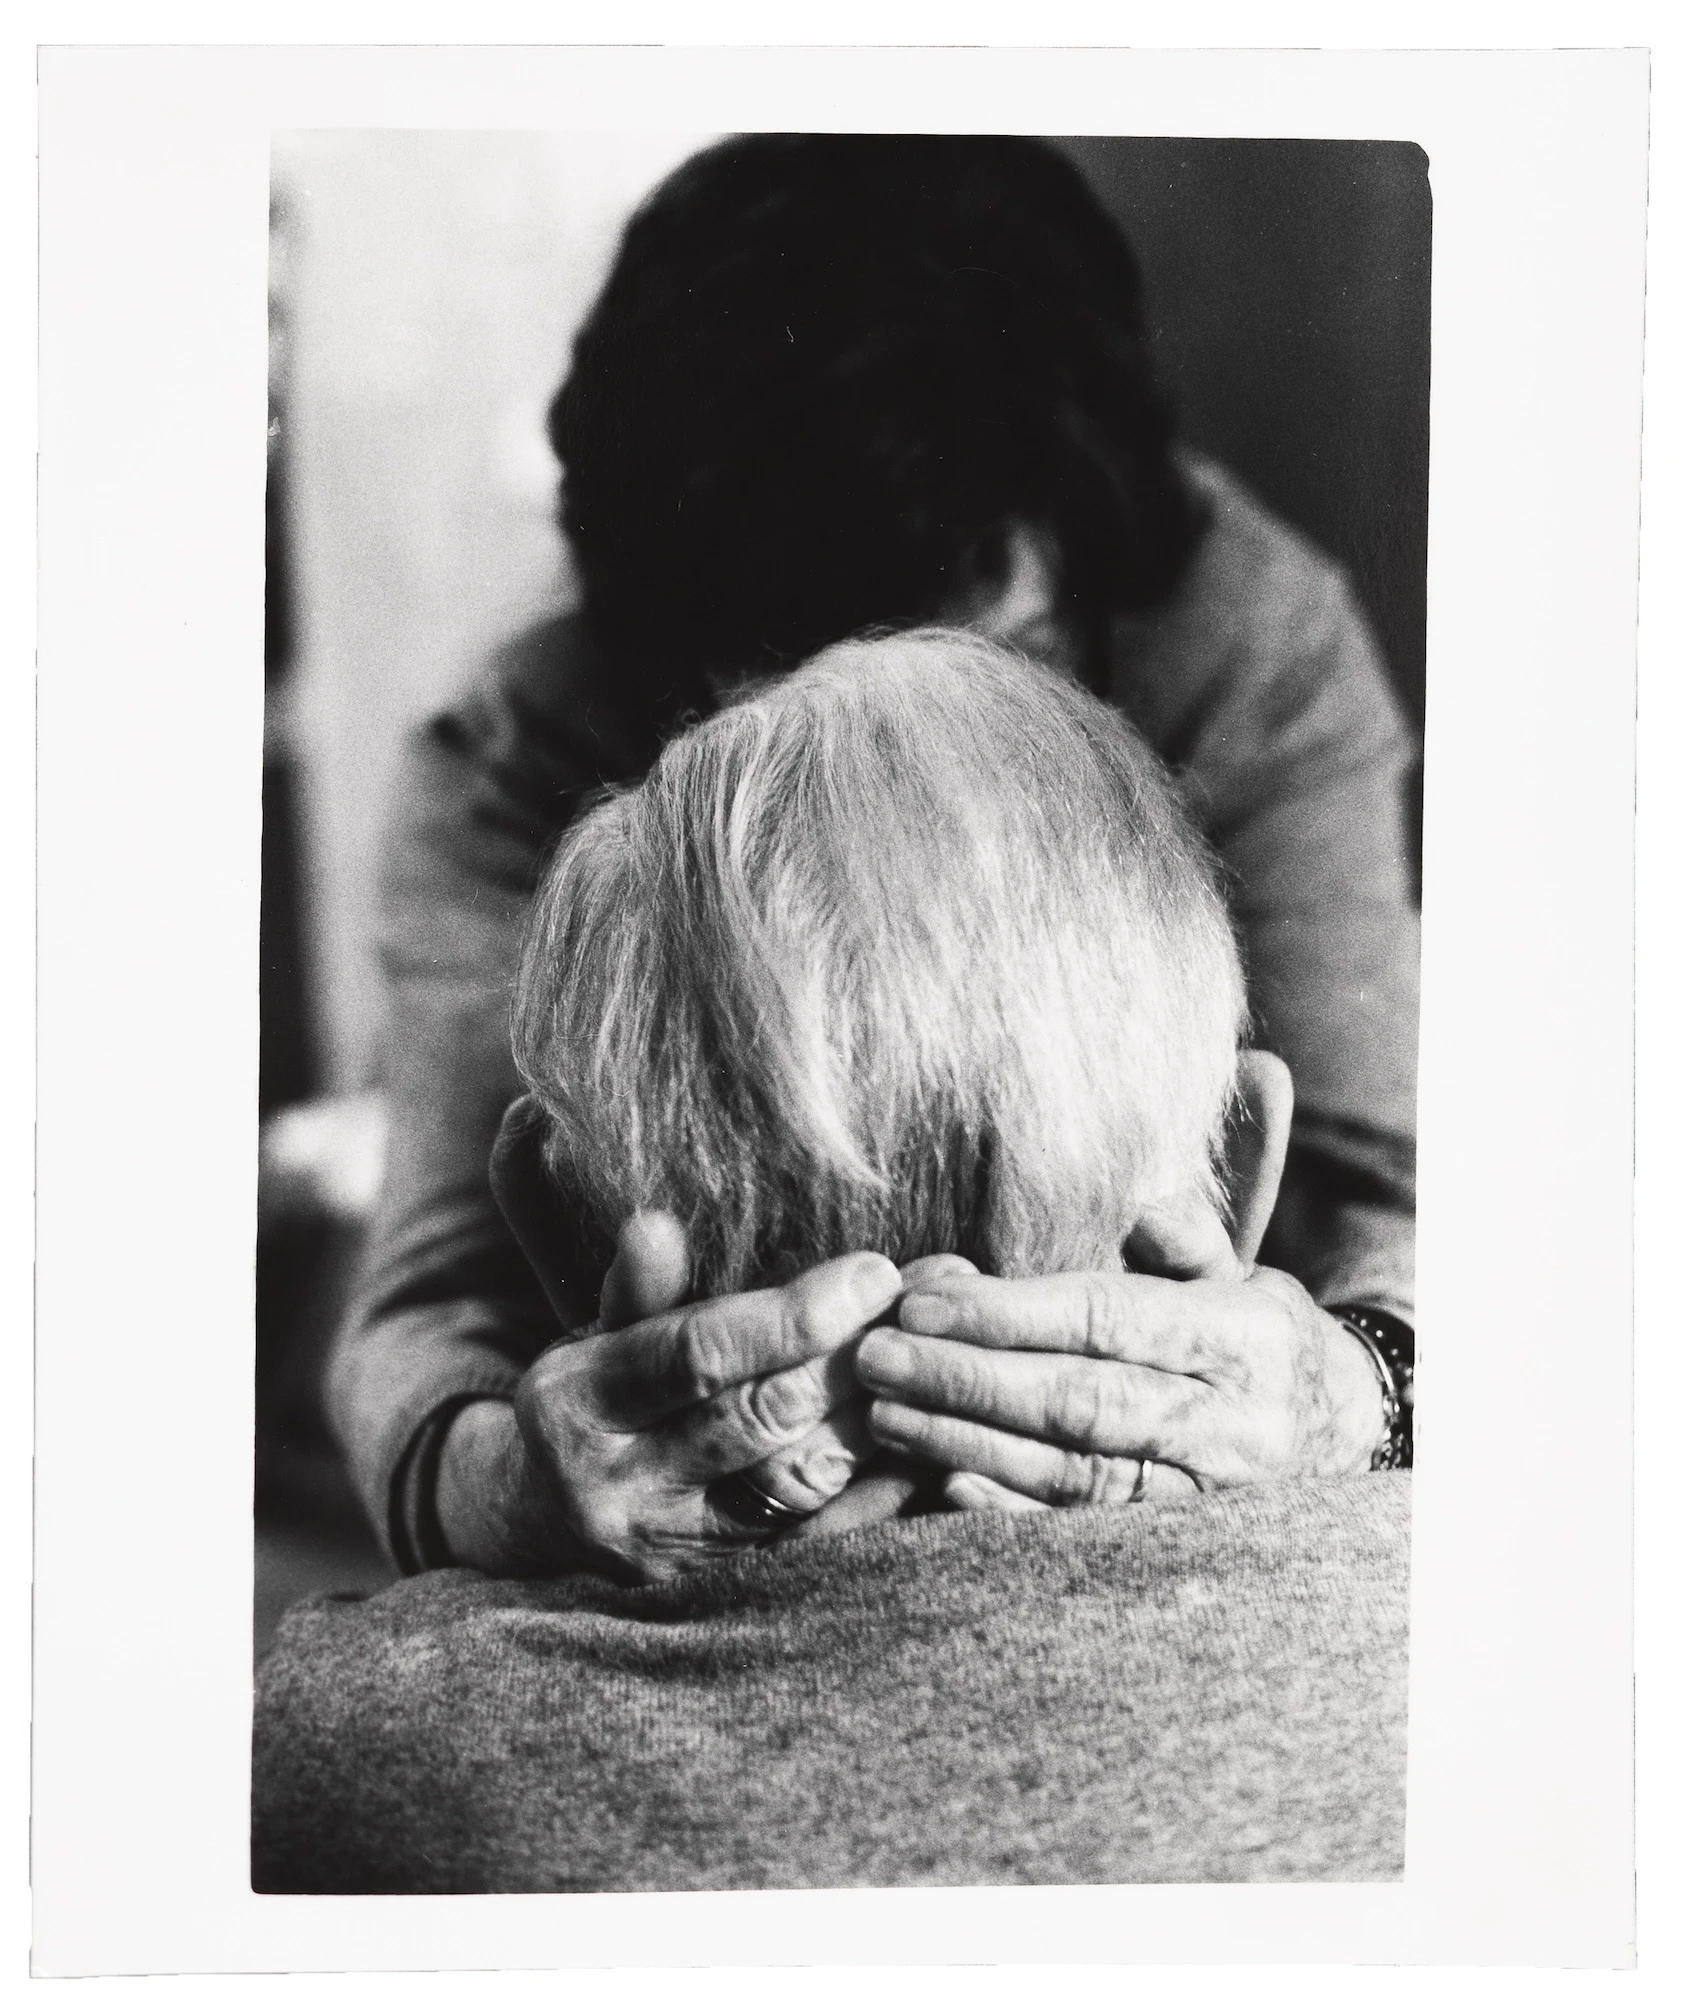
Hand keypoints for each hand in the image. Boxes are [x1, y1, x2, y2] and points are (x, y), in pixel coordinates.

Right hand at [436, 1212, 901, 1580]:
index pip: (699, 1356)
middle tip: (926, 1308)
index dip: (792, 1316)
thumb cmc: (589, 1405)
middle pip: (758, 1420)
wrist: (543, 1527)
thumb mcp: (590, 1340)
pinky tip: (926, 1439)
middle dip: (849, 1357)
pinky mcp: (719, 1589)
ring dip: (874, 1416)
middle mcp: (618, 1489)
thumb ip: (636, 1290)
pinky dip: (876, 1487)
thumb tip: (656, 1226)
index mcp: (576, 1409)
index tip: (875, 1273)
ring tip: (935, 1359)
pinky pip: (817, 1538)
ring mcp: (671, 1552)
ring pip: (796, 1483)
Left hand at [855, 1221, 1384, 1513]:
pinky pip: (1083, 1533)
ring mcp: (1209, 1499)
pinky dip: (1010, 1510)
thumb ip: (1185, 1237)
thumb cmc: (1261, 1338)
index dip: (1010, 1313)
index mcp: (1244, 1338)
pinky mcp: (1180, 1549)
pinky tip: (943, 1481)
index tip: (926, 1302)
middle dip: (966, 1378)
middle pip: (1078, 1401)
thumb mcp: (1243, 1271)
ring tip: (886, 1411)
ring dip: (967, 1442)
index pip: (1109, 1319)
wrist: (1344, 1440)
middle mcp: (1232, 1425)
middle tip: (876, 1355)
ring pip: (1071, 1473)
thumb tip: (1140, 1209)